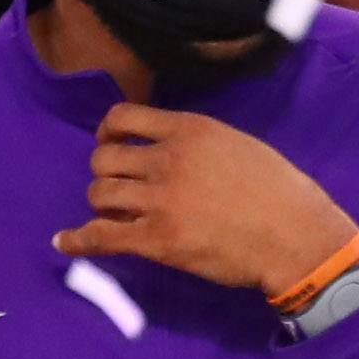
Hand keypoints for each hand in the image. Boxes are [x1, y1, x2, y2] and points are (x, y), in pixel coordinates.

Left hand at [54, 105, 358, 299]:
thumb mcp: (238, 144)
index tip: (111, 145)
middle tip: (119, 187)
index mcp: (191, 129)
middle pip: (103, 159)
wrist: (293, 234)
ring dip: (100, 205)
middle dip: (105, 174)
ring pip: (98, 195)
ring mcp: (160, 200)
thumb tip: (165, 149)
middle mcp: (168, 159)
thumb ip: (197, 142)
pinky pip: (100, 236)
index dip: (108, 132)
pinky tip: (65, 241)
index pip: (123, 117)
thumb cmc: (277, 189)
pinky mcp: (156, 240)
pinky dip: (76, 240)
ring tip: (111, 214)